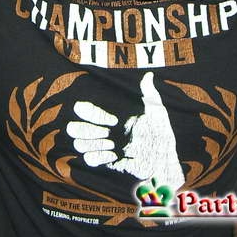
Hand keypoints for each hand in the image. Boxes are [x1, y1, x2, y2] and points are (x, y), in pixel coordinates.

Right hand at [66, 72, 184, 188]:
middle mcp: (101, 130)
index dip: (92, 113)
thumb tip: (149, 74)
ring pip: (78, 144)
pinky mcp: (104, 162)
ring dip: (93, 144)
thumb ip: (149, 93)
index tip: (114, 120)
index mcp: (109, 115)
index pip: (84, 110)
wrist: (163, 158)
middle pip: (73, 128)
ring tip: (113, 145)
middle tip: (108, 133)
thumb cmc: (160, 132)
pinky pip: (88, 159)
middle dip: (87, 130)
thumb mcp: (156, 111)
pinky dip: (98, 157)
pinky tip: (114, 156)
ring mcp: (101, 147)